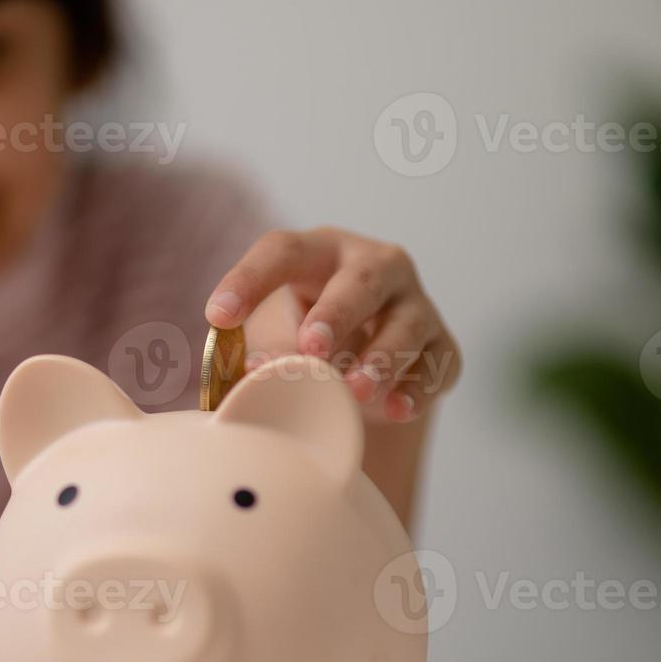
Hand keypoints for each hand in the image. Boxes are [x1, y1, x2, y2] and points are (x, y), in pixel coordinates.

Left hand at [205, 227, 461, 422]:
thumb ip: (260, 352)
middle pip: (361, 280)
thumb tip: (249, 379)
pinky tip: (397, 409)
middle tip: (311, 348)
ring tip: (355, 390)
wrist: (371, 359)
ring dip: (381, 358)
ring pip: (407, 324)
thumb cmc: (309, 335)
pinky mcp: (442, 345)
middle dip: (337, 313)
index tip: (218, 316)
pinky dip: (418, 388)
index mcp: (320, 252)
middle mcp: (375, 267)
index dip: (249, 279)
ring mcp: (415, 304)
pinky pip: (437, 364)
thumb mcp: (278, 332)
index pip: (283, 251)